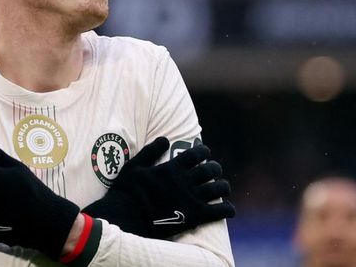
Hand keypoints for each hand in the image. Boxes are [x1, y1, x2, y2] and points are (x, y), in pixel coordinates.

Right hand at [83, 137, 234, 238]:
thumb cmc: (127, 191)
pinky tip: (228, 209)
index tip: (205, 152)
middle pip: (211, 170)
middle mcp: (185, 181)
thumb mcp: (134, 166)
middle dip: (215, 169)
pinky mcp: (195, 217)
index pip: (196, 154)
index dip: (203, 151)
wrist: (127, 218)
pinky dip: (227, 210)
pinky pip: (219, 212)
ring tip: (222, 188)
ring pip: (219, 189)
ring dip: (223, 187)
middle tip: (214, 171)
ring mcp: (192, 199)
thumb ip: (150, 151)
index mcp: (172, 168)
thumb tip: (165, 138)